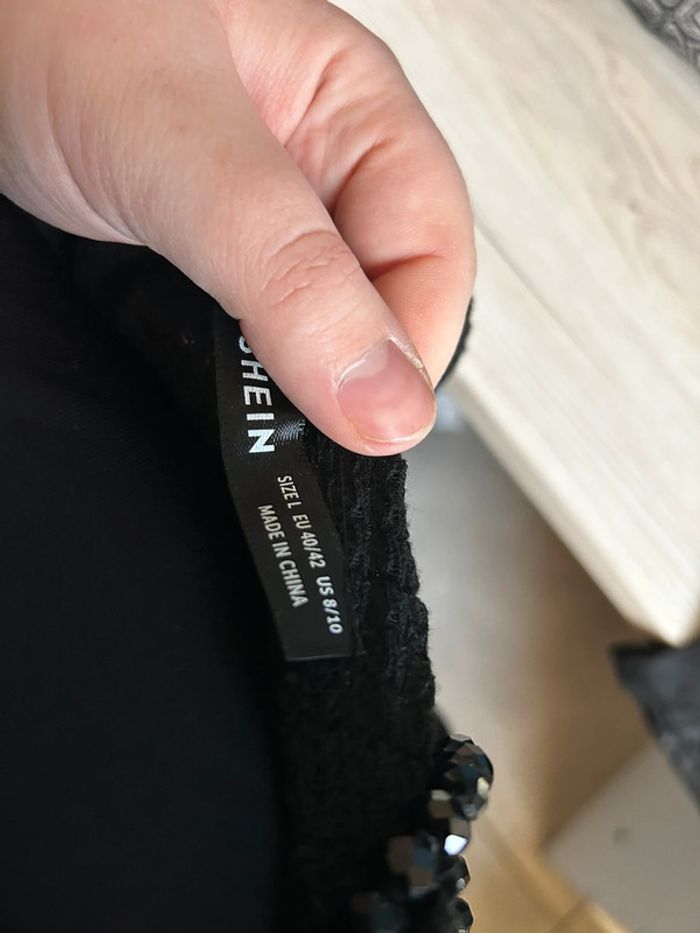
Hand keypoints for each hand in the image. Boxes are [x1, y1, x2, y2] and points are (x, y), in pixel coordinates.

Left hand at [0, 0, 473, 454]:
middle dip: (345, 374)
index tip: (361, 423)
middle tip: (286, 422)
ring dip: (282, 380)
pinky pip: (243, 333)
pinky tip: (203, 377)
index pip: (433, 257)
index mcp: (353, 111)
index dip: (411, 350)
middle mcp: (312, 168)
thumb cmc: (40, 13)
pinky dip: (228, 372)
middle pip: (382, 301)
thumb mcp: (184, 145)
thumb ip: (292, 273)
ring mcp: (251, 216)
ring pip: (313, 327)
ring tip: (238, 400)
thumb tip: (388, 400)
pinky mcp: (196, 254)